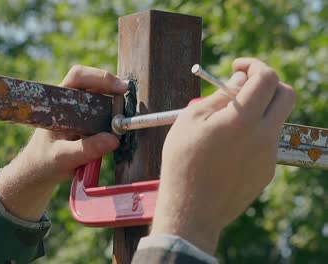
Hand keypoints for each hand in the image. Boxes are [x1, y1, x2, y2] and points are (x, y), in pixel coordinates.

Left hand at [0, 65, 127, 220]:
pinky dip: (116, 119)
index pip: (78, 77)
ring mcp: (81, 111)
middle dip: (114, 90)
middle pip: (96, 83)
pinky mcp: (90, 122)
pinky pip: (107, 114)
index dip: (100, 78)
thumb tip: (114, 139)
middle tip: (129, 102)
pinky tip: (119, 130)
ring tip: (125, 118)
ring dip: (117, 105)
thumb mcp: (62, 157)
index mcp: (57, 101)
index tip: (120, 88)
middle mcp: (70, 100)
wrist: (39, 172)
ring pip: (104, 98)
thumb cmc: (44, 161)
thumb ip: (85, 149)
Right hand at [151, 58, 295, 253]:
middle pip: (286, 95)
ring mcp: (268, 155)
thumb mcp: (190, 121)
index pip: (266, 78)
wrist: (192, 210)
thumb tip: (240, 80)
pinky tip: (228, 147)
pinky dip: (254, 133)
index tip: (237, 67)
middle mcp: (263, 135)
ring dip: (259, 110)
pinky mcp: (267, 171)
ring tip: (227, 123)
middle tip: (243, 87)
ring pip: (276, 119)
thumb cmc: (182, 162)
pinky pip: (267, 142)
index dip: (253, 65)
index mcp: (242, 119)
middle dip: (267, 83)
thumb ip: (219, 96)